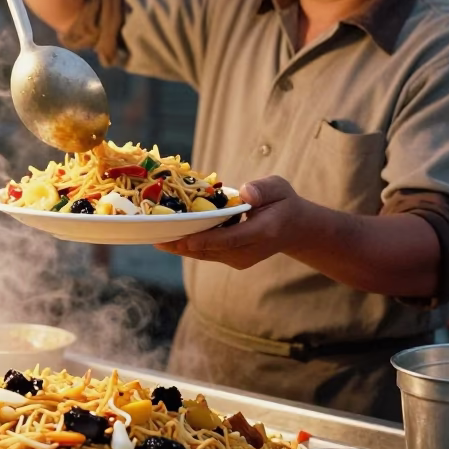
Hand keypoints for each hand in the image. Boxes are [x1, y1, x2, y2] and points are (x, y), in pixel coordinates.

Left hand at [155, 176, 309, 269]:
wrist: (294, 229)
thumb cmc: (283, 203)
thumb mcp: (279, 188)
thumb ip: (264, 189)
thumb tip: (245, 193)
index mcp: (262, 232)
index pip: (230, 238)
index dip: (204, 239)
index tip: (182, 238)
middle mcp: (248, 251)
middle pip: (210, 250)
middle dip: (181, 244)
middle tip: (154, 237)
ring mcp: (239, 259)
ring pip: (204, 254)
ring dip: (179, 246)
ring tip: (154, 237)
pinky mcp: (231, 260)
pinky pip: (206, 253)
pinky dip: (187, 245)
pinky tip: (167, 237)